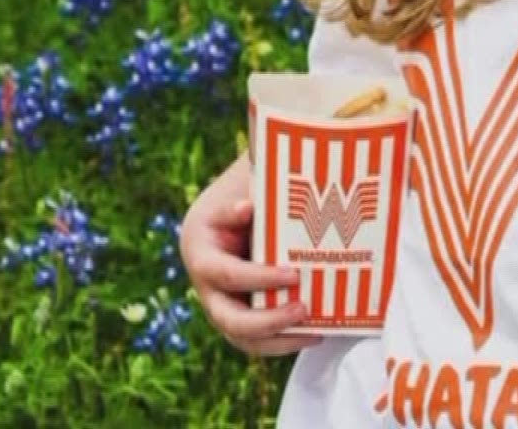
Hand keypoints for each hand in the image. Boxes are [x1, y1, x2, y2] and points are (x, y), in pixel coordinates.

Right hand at [180, 157, 317, 356]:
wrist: (257, 186)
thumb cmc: (256, 179)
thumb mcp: (250, 177)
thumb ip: (250, 189)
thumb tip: (248, 208)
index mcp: (200, 243)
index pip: (225, 273)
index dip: (257, 278)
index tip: (293, 273)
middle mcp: (205, 276)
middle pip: (226, 317)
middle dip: (265, 320)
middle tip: (304, 308)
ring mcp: (220, 297)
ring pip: (240, 336)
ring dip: (277, 338)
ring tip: (315, 329)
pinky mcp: (240, 308)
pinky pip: (256, 338)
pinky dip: (283, 340)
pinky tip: (317, 331)